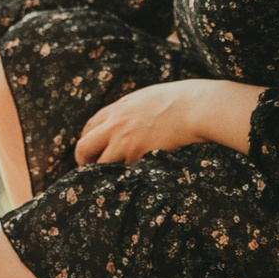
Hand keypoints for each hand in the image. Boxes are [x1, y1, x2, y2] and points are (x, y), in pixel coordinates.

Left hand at [75, 78, 261, 166]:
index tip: (90, 150)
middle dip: (82, 160)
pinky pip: (125, 171)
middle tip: (87, 169)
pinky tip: (134, 178)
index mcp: (117, 108)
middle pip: (84, 147)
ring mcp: (125, 142)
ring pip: (101, 164)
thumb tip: (125, 120)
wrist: (195, 107)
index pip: (89, 126)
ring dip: (104, 172)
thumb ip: (129, 109)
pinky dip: (128, 175)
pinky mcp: (138, 156)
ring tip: (110, 179)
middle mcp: (115, 125)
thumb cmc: (178, 100)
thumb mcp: (145, 97)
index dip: (87, 140)